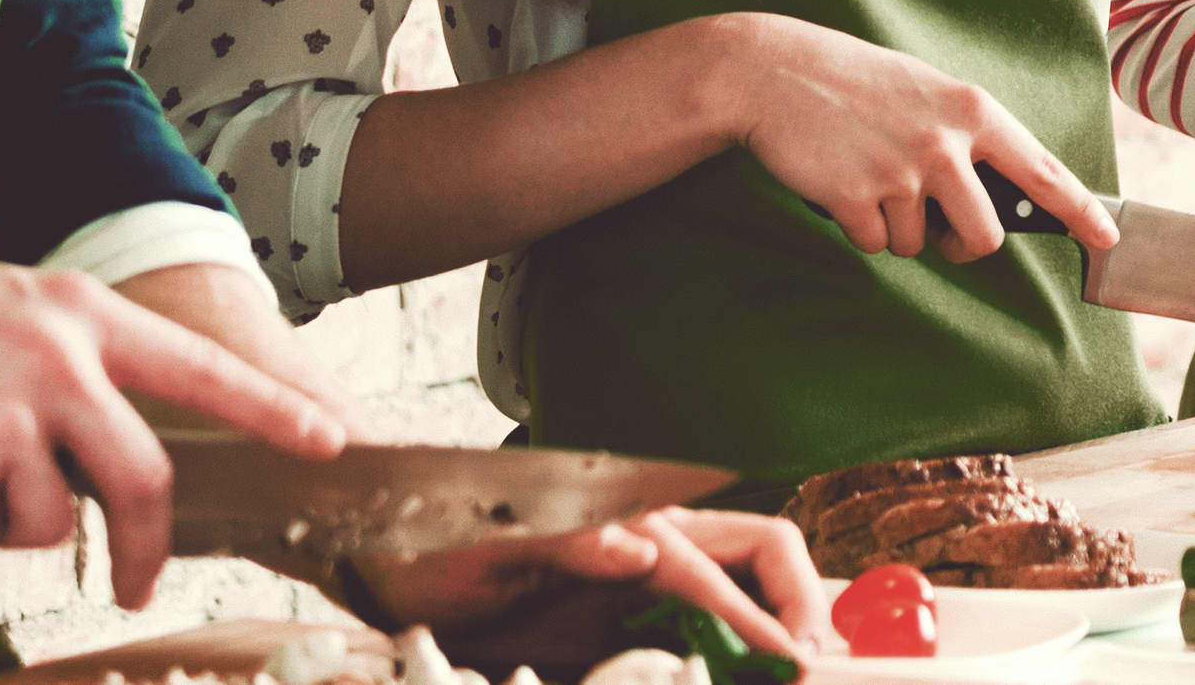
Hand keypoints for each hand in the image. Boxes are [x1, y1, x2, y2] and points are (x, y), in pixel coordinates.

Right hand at [0, 242, 343, 609]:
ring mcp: (17, 412)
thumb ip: (64, 372)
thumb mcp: (2, 318)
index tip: (327, 437)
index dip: (268, 406)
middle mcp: (65, 359)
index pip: (200, 365)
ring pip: (48, 519)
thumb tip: (97, 458)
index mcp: (82, 313)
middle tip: (140, 589)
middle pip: (145, 478)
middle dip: (148, 547)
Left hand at [344, 508, 824, 670]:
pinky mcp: (628, 606)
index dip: (759, 619)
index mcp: (626, 524)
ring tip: (791, 669)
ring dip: (780, 618)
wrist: (387, 552)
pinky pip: (707, 615)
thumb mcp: (485, 542)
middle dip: (797, 601)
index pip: (717, 571)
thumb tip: (640, 548)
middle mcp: (651, 542)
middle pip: (762, 553)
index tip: (792, 660)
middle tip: (808, 663)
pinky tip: (742, 671)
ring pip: (747, 581)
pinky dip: (740, 639)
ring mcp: (645, 573)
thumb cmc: (429, 543)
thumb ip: (566, 538)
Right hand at [716, 16, 1116, 261]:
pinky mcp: (855, 197)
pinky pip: (873, 243)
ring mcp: (901, 172)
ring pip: (918, 245)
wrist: (774, 70)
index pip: (1043, 171)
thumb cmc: (857, 83)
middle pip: (984, 236)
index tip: (1109, 237)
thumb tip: (994, 193)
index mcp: (974, 112)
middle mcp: (946, 143)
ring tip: (870, 174)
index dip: (1081, 210)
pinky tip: (841, 183)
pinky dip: (858, 227)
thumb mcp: (928, 92)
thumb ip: (966, 136)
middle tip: (937, 228)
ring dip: (896, 227)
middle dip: (962, 245)